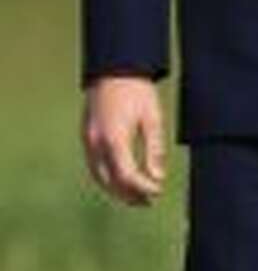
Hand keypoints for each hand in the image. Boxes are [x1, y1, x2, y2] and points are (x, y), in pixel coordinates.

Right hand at [82, 75, 165, 205]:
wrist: (114, 68)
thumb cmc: (137, 92)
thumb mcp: (153, 118)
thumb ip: (154, 149)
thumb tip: (157, 178)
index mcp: (115, 138)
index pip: (127, 175)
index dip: (143, 188)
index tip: (157, 191)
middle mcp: (97, 142)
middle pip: (110, 181)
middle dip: (129, 195)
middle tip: (149, 201)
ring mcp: (88, 139)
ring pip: (99, 176)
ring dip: (117, 189)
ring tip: (138, 196)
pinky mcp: (86, 136)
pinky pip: (94, 165)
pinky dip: (108, 177)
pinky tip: (123, 180)